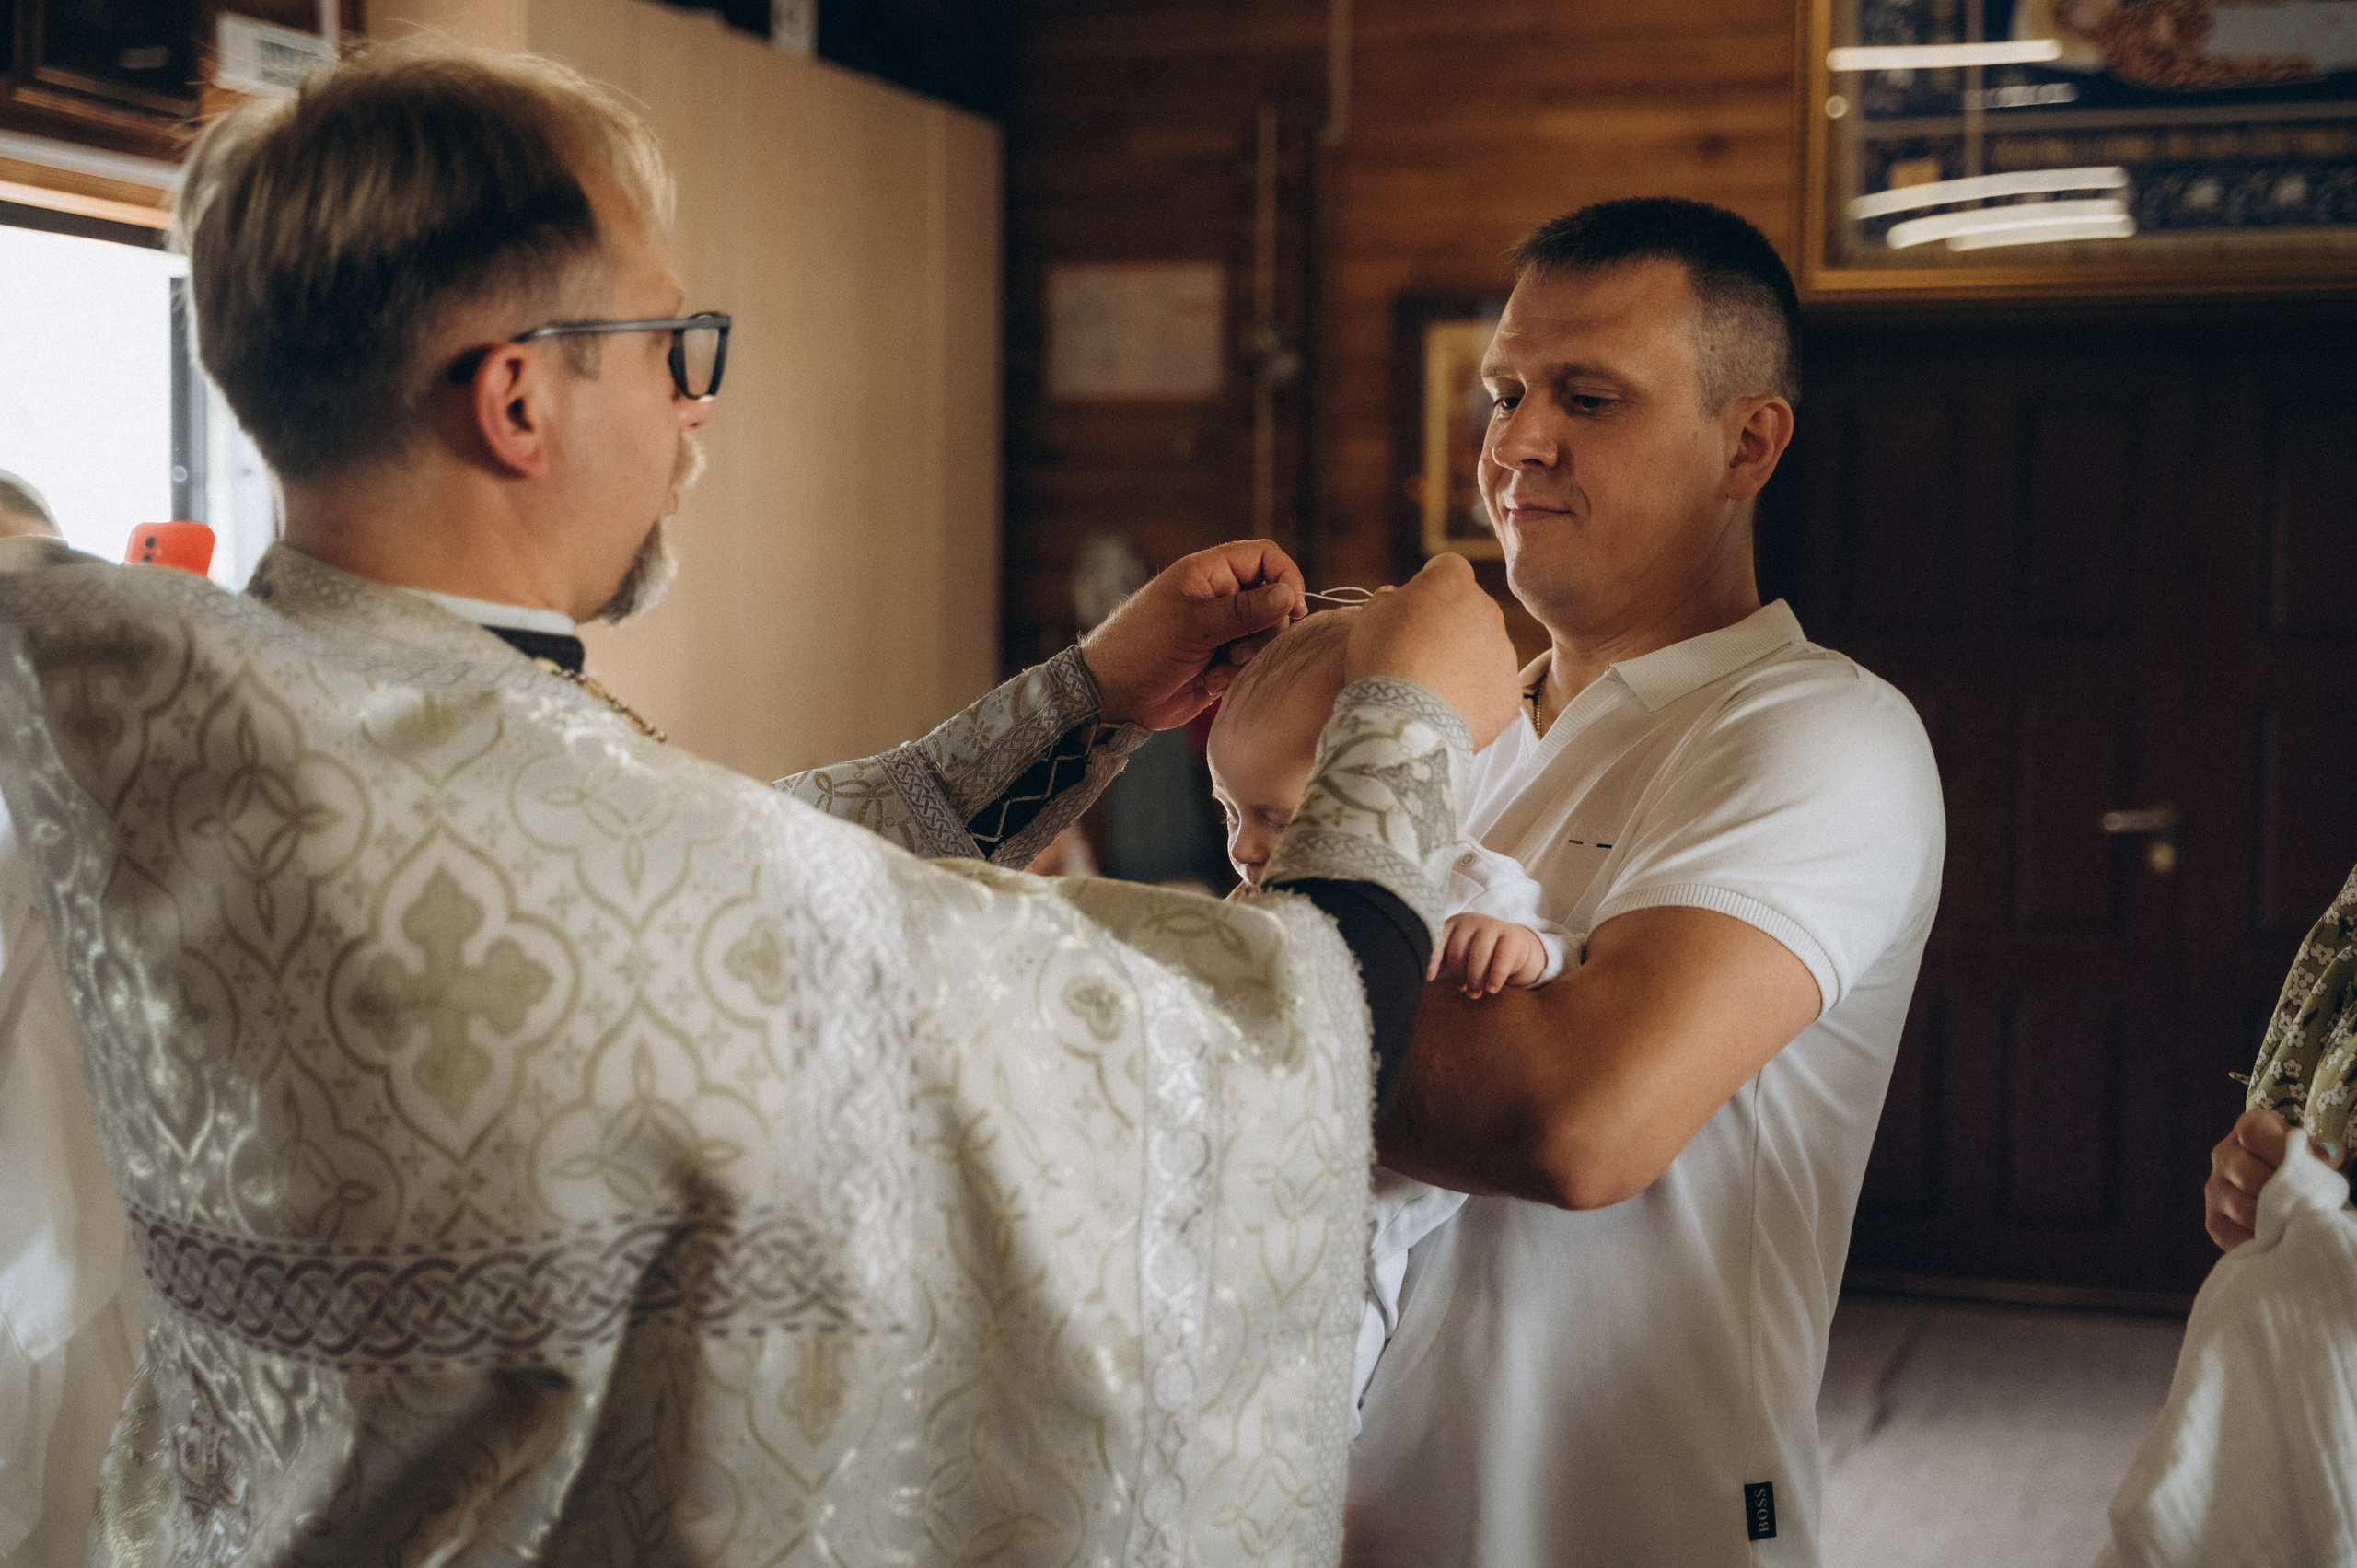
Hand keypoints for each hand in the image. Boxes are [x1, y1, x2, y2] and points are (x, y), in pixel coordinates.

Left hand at [1081, 540, 1305, 728]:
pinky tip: (1210, 682)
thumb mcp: (1193, 624)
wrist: (1114, 695)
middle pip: (1273, 601)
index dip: (1285, 578)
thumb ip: (1244, 610)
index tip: (1292, 609)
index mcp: (1209, 573)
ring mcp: (1221, 631)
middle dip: (1265, 629)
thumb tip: (1288, 595)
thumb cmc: (1141, 648)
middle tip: (1240, 648)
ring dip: (1249, 656)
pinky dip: (1236, 675)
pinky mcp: (1221, 661)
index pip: (1264, 557)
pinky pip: (1250, 664)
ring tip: (1220, 667)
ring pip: (1265, 637)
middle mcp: (1219, 598)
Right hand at [1343, 554, 1520, 748]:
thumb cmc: (1380, 663)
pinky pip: (1492, 689)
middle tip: (1419, 655)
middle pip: (1471, 610)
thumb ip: (1389, 600)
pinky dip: (1475, 698)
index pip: (1448, 568)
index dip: (1429, 587)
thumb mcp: (1369, 619)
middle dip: (1450, 627)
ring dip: (1464, 663)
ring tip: (1431, 691)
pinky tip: (1447, 712)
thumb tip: (1397, 598)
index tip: (1414, 610)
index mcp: (1452, 584)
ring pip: (1484, 651)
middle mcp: (1488, 611)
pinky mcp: (1509, 692)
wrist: (1406, 723)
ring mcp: (1504, 653)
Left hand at [1431, 913, 1548, 996]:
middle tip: (1464, 990)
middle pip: (1458, 950)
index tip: (1430, 978)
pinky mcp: (1512, 935)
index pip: (1438, 939)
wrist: (1513, 945)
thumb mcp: (1459, 953)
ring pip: (1478, 954)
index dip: (1433, 959)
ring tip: (1475, 993)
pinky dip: (1495, 977)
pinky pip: (1501, 958)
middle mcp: (1471, 921)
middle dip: (1459, 974)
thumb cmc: (1478, 953)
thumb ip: (1443, 961)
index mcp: (1453, 924)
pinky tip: (1491, 989)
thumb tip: (1426, 978)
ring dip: (1475, 978)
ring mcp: (1492, 925)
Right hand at [2204, 1108, 2345, 1251]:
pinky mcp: (2215, 1222)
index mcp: (2248, 1129)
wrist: (2282, 1186)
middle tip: (2310, 1204)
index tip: (2312, 1166)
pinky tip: (2280, 1239)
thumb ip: (2321, 1154)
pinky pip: (2233, 1237)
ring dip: (2275, 1221)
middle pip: (2248, 1175)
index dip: (2283, 1152)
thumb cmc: (2304, 1167)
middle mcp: (2224, 1156)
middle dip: (2284, 1194)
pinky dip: (2260, 1241)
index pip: (2254, 1135)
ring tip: (2298, 1224)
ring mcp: (2215, 1190)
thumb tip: (2328, 1160)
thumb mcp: (2315, 1152)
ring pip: (2243, 1210)